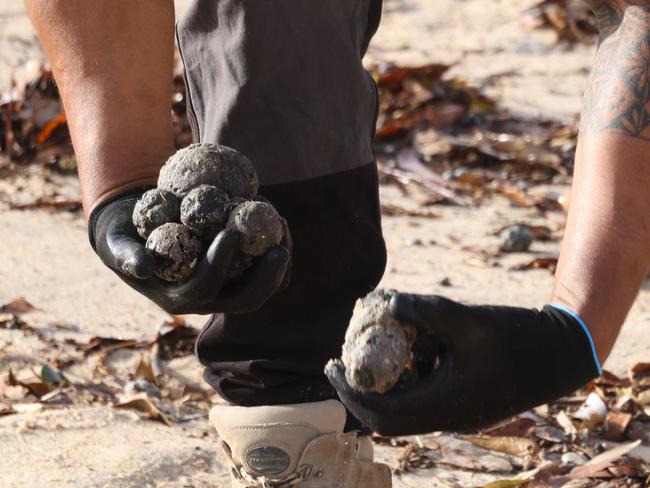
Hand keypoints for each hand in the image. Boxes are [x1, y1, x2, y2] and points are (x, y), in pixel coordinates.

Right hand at [89, 190, 290, 314]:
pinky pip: (266, 271)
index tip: (230, 231)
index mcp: (178, 298)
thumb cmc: (126, 237)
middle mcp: (207, 301)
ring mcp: (226, 290)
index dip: (219, 264)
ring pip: (262, 288)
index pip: (204, 288)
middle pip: (244, 300)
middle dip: (266, 278)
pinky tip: (278, 221)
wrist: (140, 235)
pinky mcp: (239, 276)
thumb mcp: (116, 244)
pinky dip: (276, 250)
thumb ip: (126, 256)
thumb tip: (145, 266)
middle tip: (278, 247)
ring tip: (283, 227)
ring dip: (278, 265)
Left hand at [326, 293, 600, 434]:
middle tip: (341, 363)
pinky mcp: (465, 406)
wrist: (560, 353)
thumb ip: (424, 310)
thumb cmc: (517, 335)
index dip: (350, 392)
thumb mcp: (467, 318)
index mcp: (446, 404)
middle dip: (359, 393)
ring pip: (405, 412)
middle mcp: (449, 418)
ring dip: (383, 388)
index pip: (381, 412)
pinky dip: (406, 382)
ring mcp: (458, 415)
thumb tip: (382, 302)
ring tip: (370, 353)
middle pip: (388, 419)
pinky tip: (408, 351)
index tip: (331, 366)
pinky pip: (424, 402)